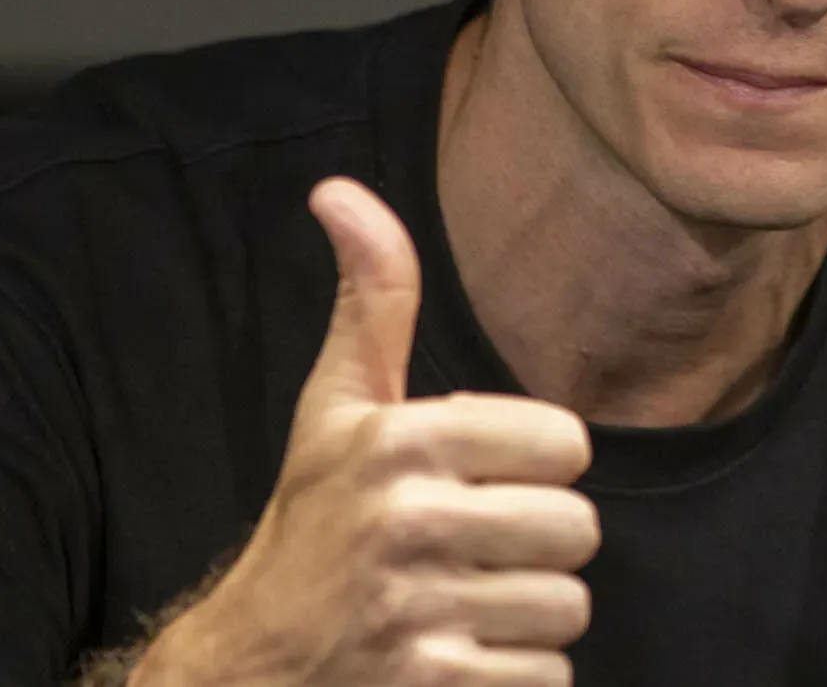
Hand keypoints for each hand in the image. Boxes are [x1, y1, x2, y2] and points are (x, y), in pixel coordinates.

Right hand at [133, 177, 598, 686]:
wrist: (248, 671)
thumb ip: (371, 297)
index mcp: (400, 443)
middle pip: (577, 530)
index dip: (536, 466)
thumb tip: (338, 188)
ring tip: (464, 606)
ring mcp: (419, 617)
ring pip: (567, 609)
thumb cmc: (311, 526)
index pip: (566, 444)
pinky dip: (514, 679)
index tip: (485, 480)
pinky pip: (547, 680)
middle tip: (478, 552)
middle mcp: (409, 525)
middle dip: (539, 547)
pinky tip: (457, 661)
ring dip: (528, 617)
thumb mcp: (335, 408)